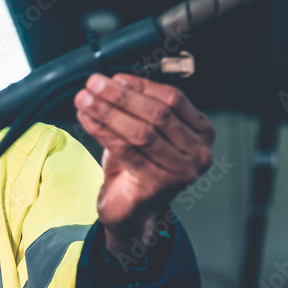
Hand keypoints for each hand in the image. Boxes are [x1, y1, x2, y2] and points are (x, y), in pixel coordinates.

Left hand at [74, 73, 214, 255]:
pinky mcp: (158, 185)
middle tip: (93, 84)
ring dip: (108, 112)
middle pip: (157, 115)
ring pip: (141, 133)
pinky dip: (103, 132)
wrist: (131, 210)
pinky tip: (86, 120)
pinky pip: (126, 151)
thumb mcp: (145, 130)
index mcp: (202, 132)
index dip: (141, 86)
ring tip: (85, 100)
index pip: (173, 99)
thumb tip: (112, 81)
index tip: (113, 77)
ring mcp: (181, 172)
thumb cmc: (139, 167)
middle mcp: (199, 153)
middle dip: (121, 97)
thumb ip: (137, 106)